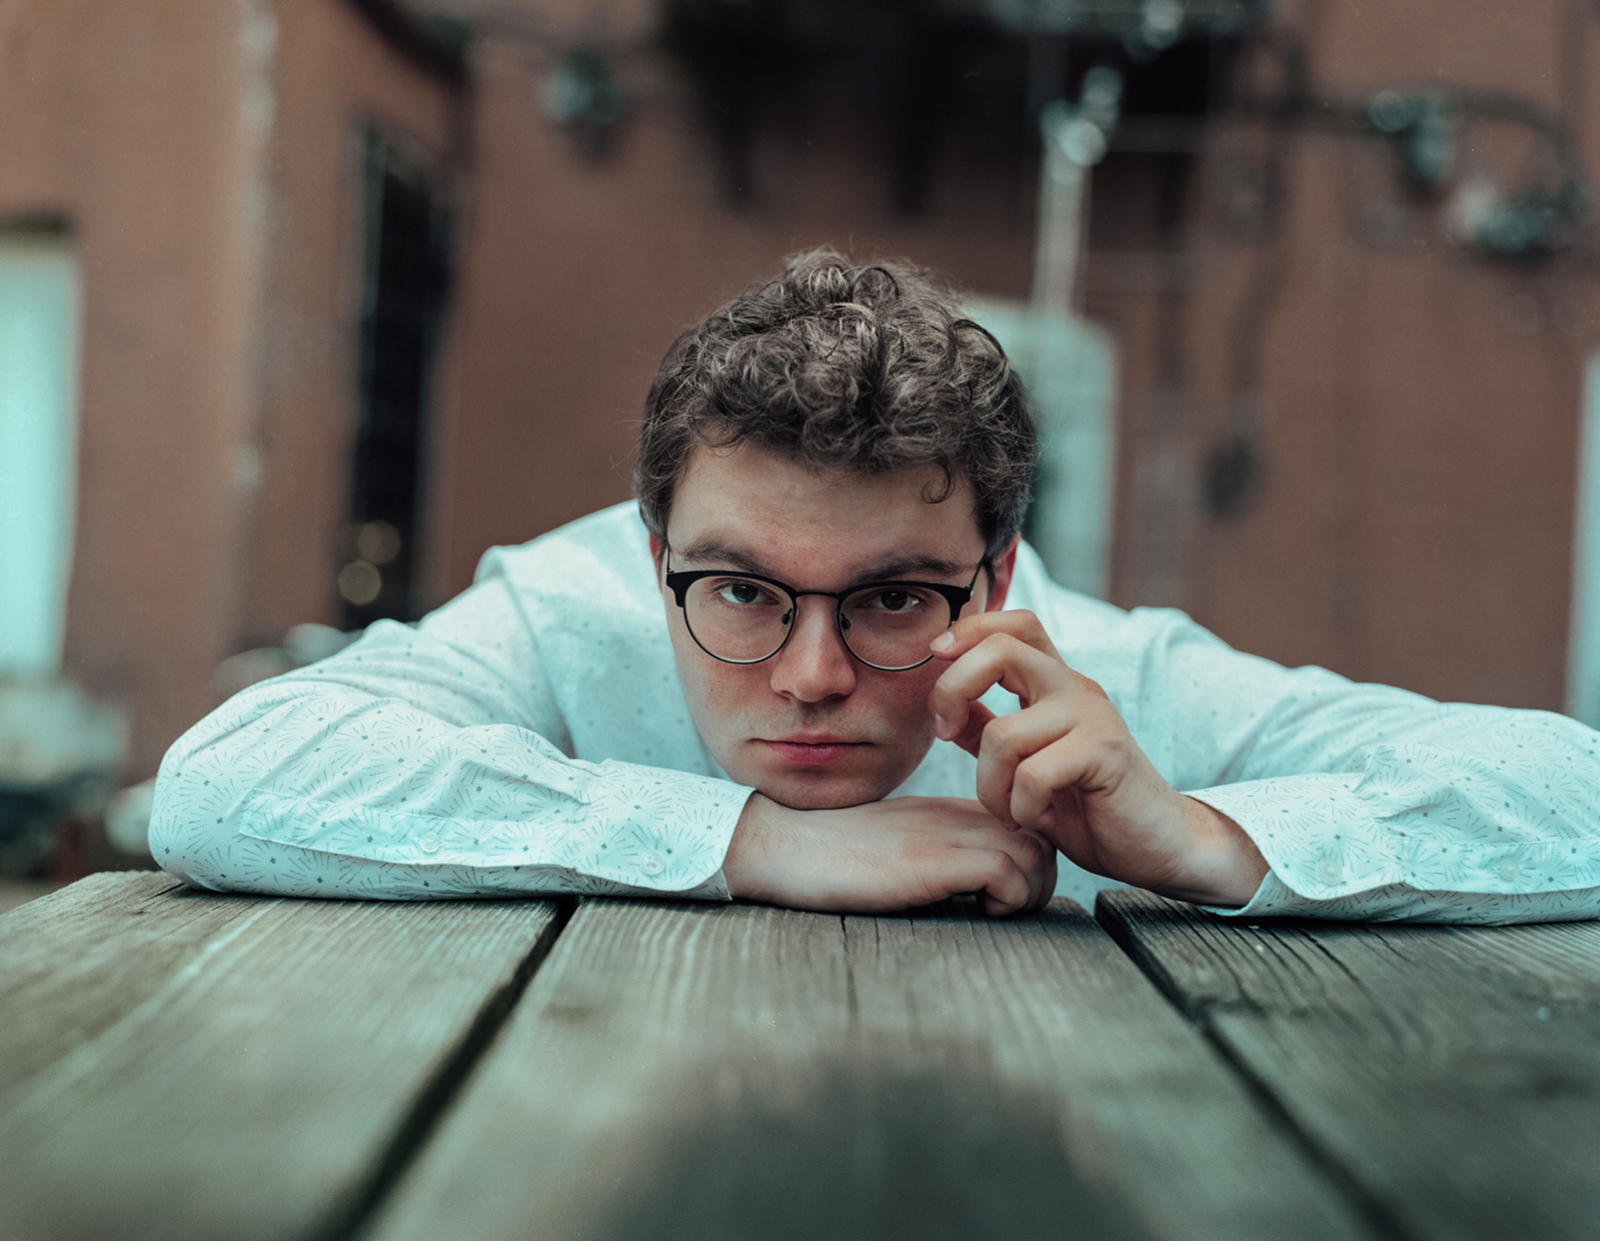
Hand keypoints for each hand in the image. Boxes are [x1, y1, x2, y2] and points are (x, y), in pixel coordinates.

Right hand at [723, 793, 1056, 916]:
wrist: (782, 844)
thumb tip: (961, 890)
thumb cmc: (826, 856)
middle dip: (1040, 880)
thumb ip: (930, 855)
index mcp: (948, 811)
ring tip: (994, 912)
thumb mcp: (893, 847)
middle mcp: (956, 816)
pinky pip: (1008, 870)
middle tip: (1007, 908)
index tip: (1005, 894)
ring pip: (1037, 852)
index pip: (1024, 825)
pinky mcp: (934, 859)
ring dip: (1029, 892)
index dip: (1030, 863)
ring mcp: (947, 834)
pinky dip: (1007, 897)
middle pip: (1042, 836)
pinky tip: (978, 911)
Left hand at [928, 611, 1267, 906]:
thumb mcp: (1024, 768)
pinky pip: (1031, 775)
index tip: (935, 655)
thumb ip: (989, 733)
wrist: (1156, 845)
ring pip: (1003, 734)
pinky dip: (1020, 808)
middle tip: (946, 733)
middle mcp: (1075, 688)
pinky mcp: (1104, 751)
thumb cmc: (1091, 808)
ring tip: (1009, 811)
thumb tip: (947, 707)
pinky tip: (1034, 819)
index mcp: (1056, 684)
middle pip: (999, 650)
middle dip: (952, 689)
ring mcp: (1091, 716)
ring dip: (990, 787)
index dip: (969, 627)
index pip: (1014, 623)